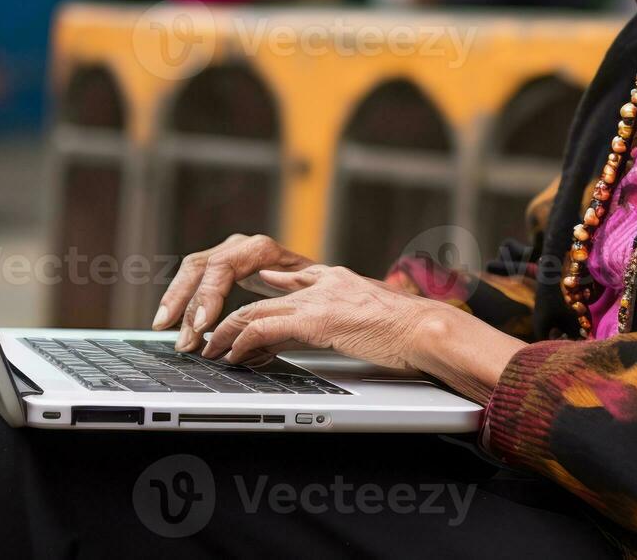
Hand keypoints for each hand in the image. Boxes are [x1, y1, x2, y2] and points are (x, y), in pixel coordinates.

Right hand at [152, 234, 313, 350]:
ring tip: (166, 329)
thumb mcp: (307, 299)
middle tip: (183, 339)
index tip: (202, 324)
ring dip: (176, 300)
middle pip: (202, 266)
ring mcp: (231, 253)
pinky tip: (171, 319)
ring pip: (193, 269)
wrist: (324, 283)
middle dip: (186, 302)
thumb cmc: (318, 292)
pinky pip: (195, 278)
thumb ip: (281, 313)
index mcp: (263, 250)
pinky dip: (181, 298)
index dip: (209, 295)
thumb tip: (251, 336)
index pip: (224, 266)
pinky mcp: (223, 267)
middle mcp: (243, 246)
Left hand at [201, 266, 429, 368]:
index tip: (234, 317)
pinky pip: (264, 328)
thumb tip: (323, 326)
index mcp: (334, 278)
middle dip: (228, 314)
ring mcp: (317, 299)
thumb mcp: (368, 313)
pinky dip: (242, 343)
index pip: (283, 282)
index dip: (255, 299)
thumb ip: (341, 311)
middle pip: (259, 293)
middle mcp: (321, 282)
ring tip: (210, 352)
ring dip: (224, 334)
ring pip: (253, 310)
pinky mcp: (317, 320)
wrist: (428, 330)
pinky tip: (235, 358)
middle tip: (208, 336)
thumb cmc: (408, 329)